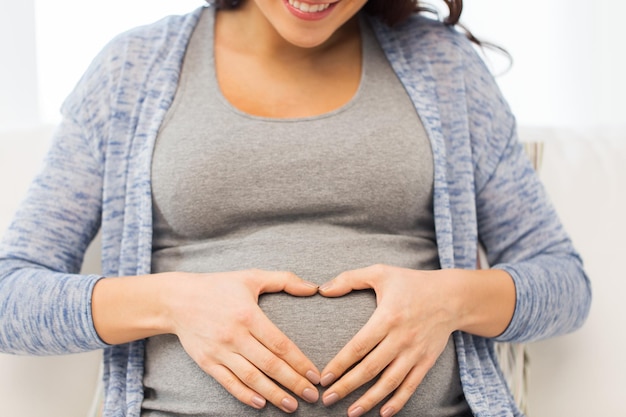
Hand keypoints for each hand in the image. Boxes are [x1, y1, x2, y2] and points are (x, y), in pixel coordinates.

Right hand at [163, 269, 320, 412]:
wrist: (177, 299)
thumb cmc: (218, 286)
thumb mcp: (251, 277)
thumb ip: (284, 280)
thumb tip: (313, 288)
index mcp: (248, 315)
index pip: (280, 344)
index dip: (300, 362)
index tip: (315, 375)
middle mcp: (234, 335)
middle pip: (269, 365)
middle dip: (293, 382)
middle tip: (312, 396)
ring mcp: (219, 351)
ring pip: (251, 378)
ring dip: (273, 394)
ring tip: (292, 405)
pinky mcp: (207, 362)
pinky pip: (229, 383)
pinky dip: (245, 395)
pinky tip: (261, 403)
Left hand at [318, 265, 457, 416]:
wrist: (452, 296)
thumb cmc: (412, 283)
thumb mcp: (380, 272)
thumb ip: (349, 279)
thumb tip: (322, 289)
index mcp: (387, 317)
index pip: (358, 347)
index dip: (340, 365)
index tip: (324, 378)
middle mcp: (401, 338)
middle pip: (370, 368)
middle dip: (347, 387)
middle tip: (328, 399)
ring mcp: (415, 352)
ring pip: (389, 382)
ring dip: (369, 400)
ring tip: (351, 413)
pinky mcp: (426, 361)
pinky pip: (411, 385)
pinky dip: (398, 401)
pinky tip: (383, 413)